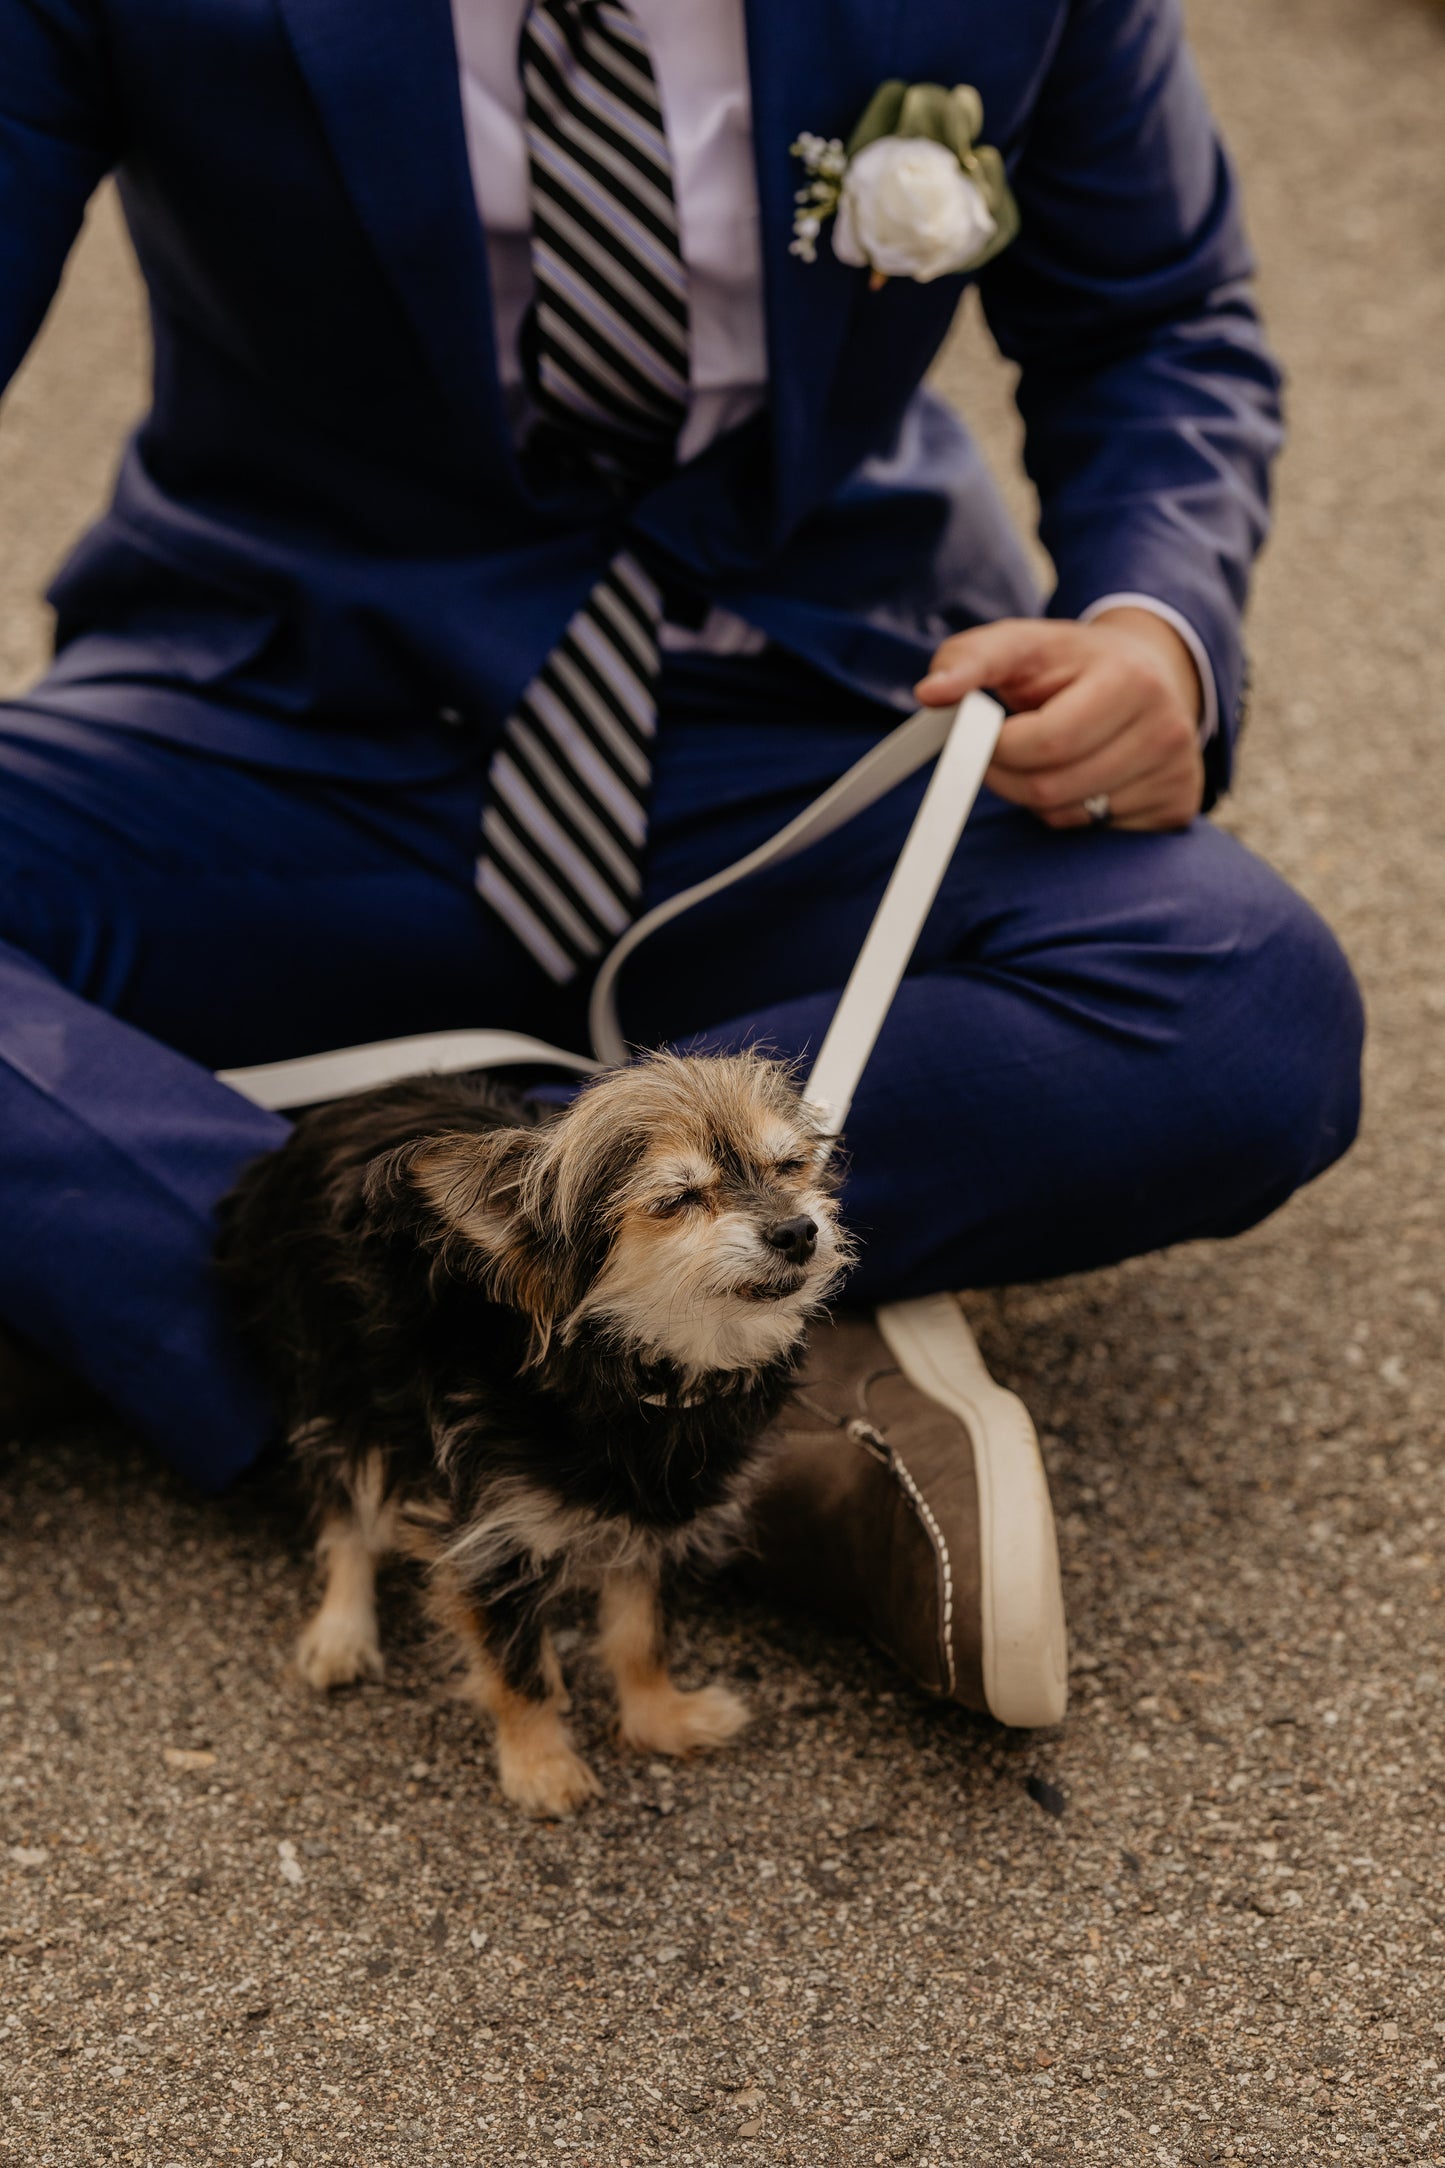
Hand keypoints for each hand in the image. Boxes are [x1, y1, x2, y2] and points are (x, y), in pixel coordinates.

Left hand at [915, 608, 1205, 831]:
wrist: (1151, 670)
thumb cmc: (1073, 662)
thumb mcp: (1022, 643)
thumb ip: (968, 658)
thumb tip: (931, 692)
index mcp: (1130, 680)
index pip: (1043, 743)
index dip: (996, 749)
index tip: (980, 737)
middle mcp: (1167, 728)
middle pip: (1051, 788)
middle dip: (1008, 776)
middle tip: (1003, 751)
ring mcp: (1178, 772)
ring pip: (1068, 816)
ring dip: (1037, 797)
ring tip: (1048, 756)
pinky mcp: (1178, 806)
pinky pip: (1096, 833)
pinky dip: (1073, 812)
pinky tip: (1085, 776)